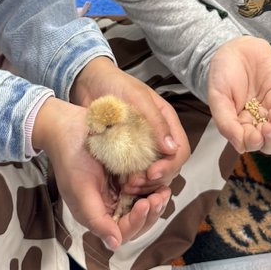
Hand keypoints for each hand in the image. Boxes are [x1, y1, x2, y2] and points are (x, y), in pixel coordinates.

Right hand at [32, 96, 171, 251]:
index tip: (145, 204)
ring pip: (144, 205)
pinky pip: (144, 186)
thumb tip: (114, 244)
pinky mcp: (126, 174)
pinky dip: (152, 185)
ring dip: (155, 201)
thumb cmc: (70, 159)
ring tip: (164, 190)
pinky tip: (159, 178)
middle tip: (160, 196)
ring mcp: (119, 191)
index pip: (122, 231)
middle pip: (137, 222)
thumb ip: (97, 219)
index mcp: (97, 215)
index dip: (136, 222)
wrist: (67, 126)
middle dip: (151, 212)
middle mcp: (110, 206)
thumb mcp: (80, 191)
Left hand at [70, 56, 188, 194]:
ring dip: (144, 184)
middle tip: (135, 183)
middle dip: (156, 179)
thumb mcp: (138, 98)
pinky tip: (121, 185)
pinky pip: (136, 172)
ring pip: (154, 173)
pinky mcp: (126, 152)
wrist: (90, 83)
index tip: (152, 173)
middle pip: (169, 166)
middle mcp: (158, 136)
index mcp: (166, 122)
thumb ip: (156, 122)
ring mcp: (143, 145)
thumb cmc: (116, 85)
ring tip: (127, 186)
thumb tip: (172, 149)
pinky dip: (132, 181)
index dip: (170, 165)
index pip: (180, 151)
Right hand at [205, 37, 270, 155]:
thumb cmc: (222, 74)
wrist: (234, 48)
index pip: (250, 143)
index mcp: (240, 125)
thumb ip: (226, 123)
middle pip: (270, 142)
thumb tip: (240, 147)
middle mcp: (258, 120)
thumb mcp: (217, 98)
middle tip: (266, 130)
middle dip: (270, 140)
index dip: (253, 143)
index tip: (252, 137)